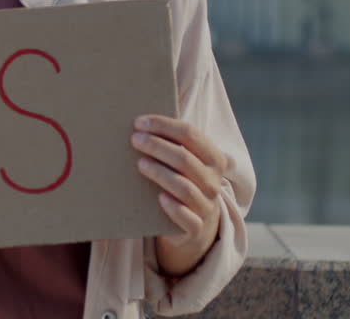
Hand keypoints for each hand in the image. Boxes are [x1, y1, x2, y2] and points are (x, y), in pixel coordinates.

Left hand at [131, 114, 233, 276]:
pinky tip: (159, 198)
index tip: (139, 122)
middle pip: (185, 159)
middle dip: (157, 146)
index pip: (190, 134)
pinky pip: (188, 218)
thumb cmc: (182, 182)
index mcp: (214, 158)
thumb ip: (171, 144)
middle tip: (135, 140)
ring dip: (160, 173)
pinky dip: (174, 208)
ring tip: (140, 164)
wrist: (193, 225)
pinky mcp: (197, 228)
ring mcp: (207, 206)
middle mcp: (214, 182)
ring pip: (184, 187)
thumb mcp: (184, 163)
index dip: (164, 125)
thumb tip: (139, 125)